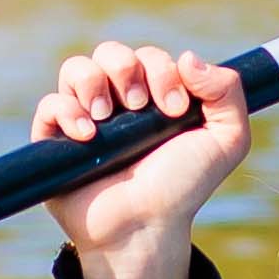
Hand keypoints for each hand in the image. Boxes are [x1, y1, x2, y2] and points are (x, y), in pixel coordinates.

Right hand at [37, 38, 253, 278]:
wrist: (145, 225)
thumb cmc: (182, 187)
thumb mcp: (226, 142)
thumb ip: (228, 93)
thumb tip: (189, 57)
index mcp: (153, 96)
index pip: (149, 57)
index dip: (162, 71)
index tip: (174, 108)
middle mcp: (117, 103)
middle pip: (111, 53)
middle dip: (127, 69)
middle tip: (139, 107)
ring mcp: (84, 119)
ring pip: (76, 68)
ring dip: (93, 81)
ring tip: (106, 115)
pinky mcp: (55, 141)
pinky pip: (50, 104)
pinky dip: (66, 110)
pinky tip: (88, 135)